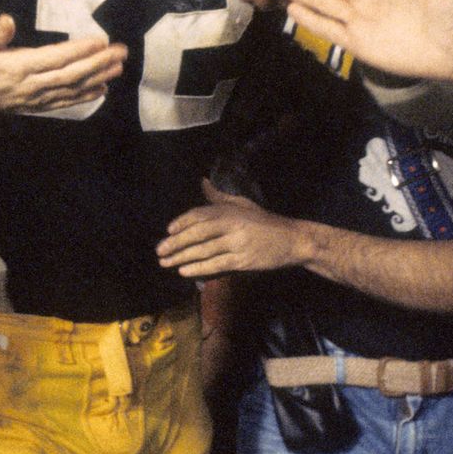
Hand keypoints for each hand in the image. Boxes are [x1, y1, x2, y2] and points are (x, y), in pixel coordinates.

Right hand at [0, 15, 126, 119]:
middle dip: (98, 63)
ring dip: (97, 78)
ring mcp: (35, 98)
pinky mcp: (36, 105)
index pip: (54, 58)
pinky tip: (102, 89)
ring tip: (119, 68)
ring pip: (71, 89)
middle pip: (70, 75)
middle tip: (121, 52)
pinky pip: (64, 101)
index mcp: (16, 68)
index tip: (100, 42)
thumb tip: (8, 20)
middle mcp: (30, 85)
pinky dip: (85, 96)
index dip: (78, 51)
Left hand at [157, 180, 304, 277]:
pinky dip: (199, 268)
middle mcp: (232, 224)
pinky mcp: (243, 260)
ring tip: (166, 263)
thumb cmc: (265, 222)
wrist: (292, 240)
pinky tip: (185, 271)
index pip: (199, 214)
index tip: (168, 231)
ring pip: (204, 250)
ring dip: (182, 257)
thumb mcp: (243, 205)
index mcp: (230, 210)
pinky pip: (216, 264)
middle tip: (160, 251)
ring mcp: (237, 242)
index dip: (182, 222)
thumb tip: (202, 182)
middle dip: (176, 242)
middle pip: (197, 233)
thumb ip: (220, 198)